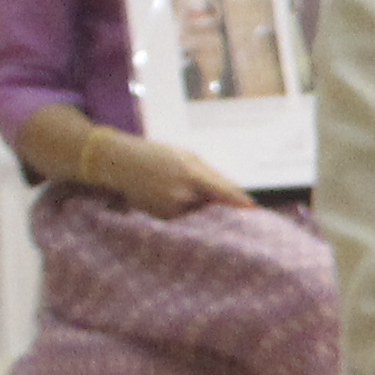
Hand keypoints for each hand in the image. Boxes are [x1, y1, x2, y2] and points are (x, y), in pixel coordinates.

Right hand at [82, 129, 247, 216]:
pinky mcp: (163, 218)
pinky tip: (167, 197)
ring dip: (198, 206)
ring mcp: (172, 209)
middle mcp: (183, 195)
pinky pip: (184, 217)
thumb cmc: (157, 155)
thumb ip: (212, 175)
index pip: (224, 192)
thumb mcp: (186, 157)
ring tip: (176, 188)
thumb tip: (236, 194)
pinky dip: (183, 210)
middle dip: (217, 203)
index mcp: (192, 174)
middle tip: (210, 198)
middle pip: (213, 205)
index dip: (240, 202)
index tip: (255, 210)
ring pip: (198, 213)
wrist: (118, 163)